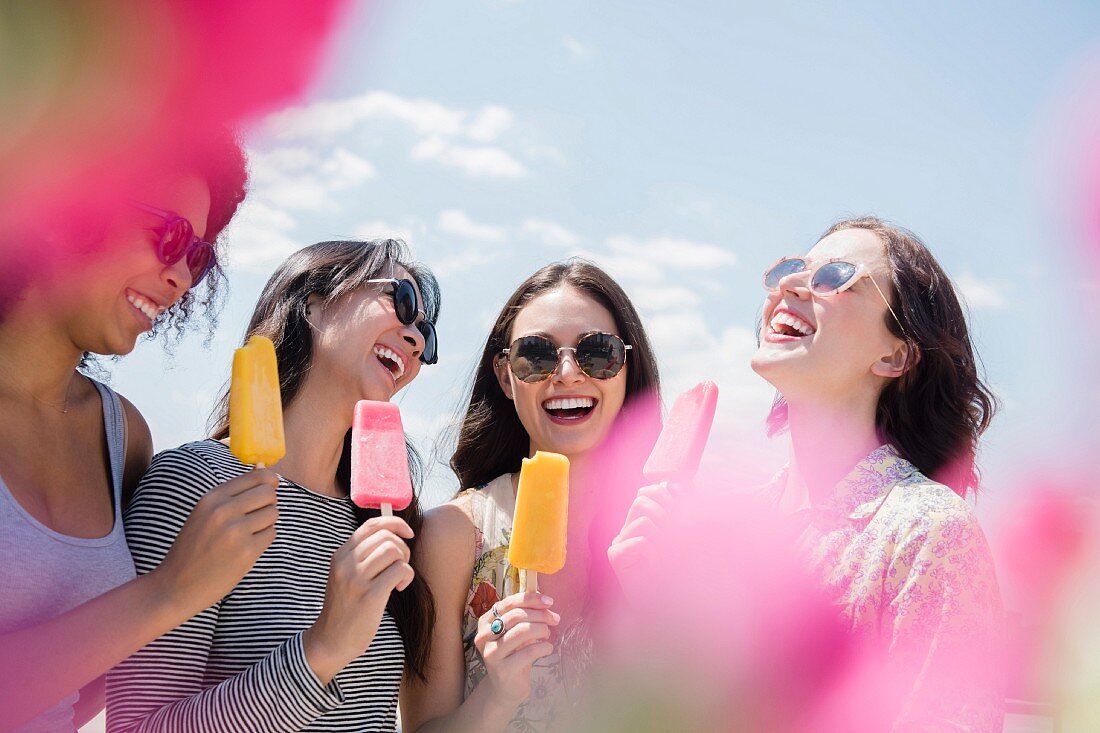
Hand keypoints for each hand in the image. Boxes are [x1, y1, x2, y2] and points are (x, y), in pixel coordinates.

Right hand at [152, 468, 279, 614]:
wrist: (176, 585)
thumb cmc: (193, 548)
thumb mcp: (204, 514)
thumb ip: (234, 494)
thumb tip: (268, 472)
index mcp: (212, 498)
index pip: (257, 476)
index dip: (267, 483)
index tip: (264, 493)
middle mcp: (224, 511)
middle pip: (269, 493)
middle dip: (267, 503)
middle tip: (254, 517)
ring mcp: (236, 531)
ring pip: (273, 513)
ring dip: (265, 523)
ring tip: (246, 534)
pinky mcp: (247, 552)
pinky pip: (271, 534)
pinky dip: (263, 540)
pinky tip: (245, 548)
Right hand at [303, 516, 414, 682]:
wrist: (331, 640)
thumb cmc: (346, 607)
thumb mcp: (346, 575)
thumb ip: (363, 556)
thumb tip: (394, 533)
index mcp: (340, 555)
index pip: (371, 525)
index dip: (394, 523)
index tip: (408, 532)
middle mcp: (346, 563)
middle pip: (386, 536)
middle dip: (402, 547)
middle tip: (400, 566)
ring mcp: (356, 579)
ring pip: (393, 550)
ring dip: (404, 562)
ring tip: (398, 578)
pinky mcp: (370, 595)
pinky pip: (400, 569)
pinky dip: (406, 576)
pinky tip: (399, 588)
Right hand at [474, 591, 558, 705]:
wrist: (507, 687)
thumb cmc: (514, 654)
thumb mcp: (517, 631)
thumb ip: (526, 614)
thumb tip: (543, 598)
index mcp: (485, 622)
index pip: (508, 603)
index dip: (530, 599)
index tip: (549, 601)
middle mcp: (484, 636)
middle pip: (516, 616)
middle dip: (540, 615)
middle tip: (555, 619)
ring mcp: (491, 653)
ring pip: (522, 631)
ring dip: (542, 629)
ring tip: (548, 634)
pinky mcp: (502, 669)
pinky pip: (529, 651)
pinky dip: (544, 647)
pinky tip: (547, 649)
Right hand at [608, 482, 675, 597]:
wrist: (672, 607)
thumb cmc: (681, 571)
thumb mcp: (687, 533)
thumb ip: (682, 507)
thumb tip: (675, 484)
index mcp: (642, 520)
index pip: (648, 491)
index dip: (667, 495)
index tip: (682, 510)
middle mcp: (628, 529)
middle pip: (642, 499)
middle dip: (665, 513)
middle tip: (675, 536)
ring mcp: (619, 542)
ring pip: (644, 518)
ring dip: (662, 536)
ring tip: (665, 555)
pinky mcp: (616, 557)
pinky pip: (639, 540)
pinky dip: (654, 552)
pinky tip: (655, 566)